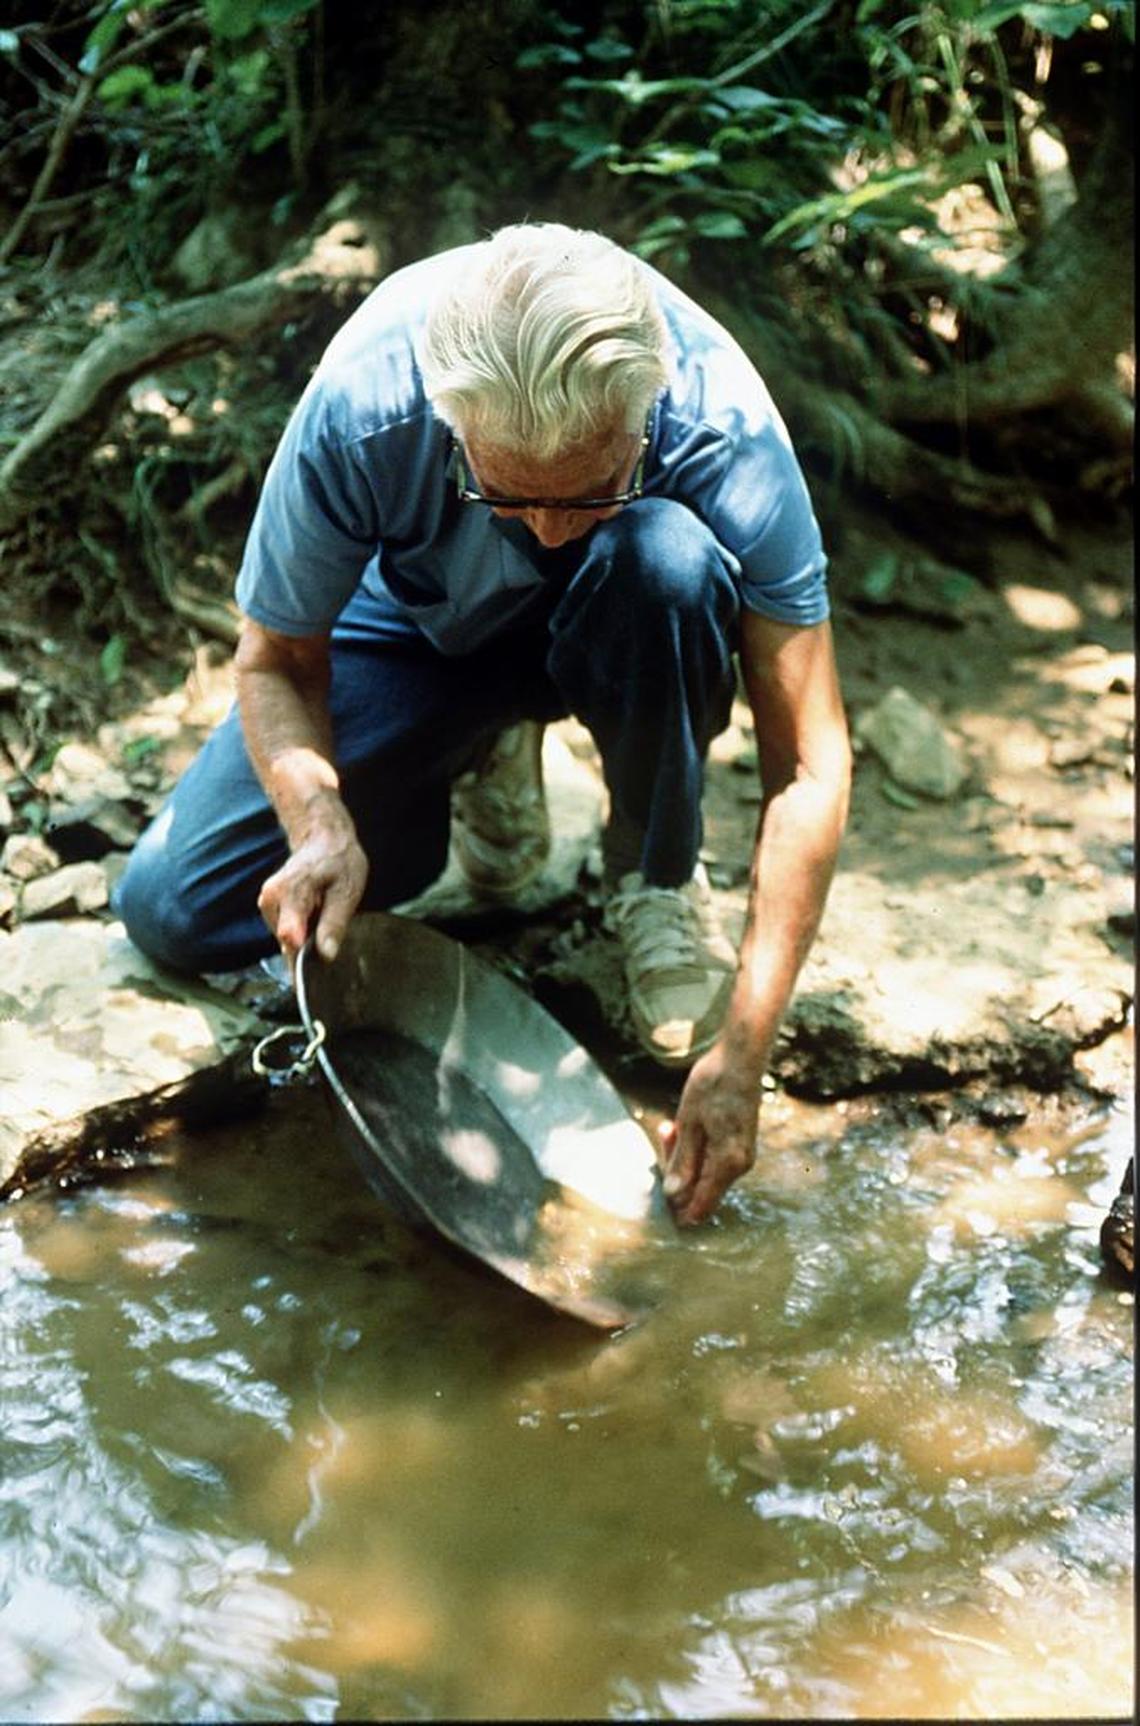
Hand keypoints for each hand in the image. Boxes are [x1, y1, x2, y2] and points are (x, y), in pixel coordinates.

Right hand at [257, 816, 368, 964]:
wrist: (322, 841)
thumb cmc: (337, 862)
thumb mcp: (346, 891)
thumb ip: (334, 923)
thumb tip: (326, 955)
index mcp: (289, 893)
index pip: (291, 937)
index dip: (302, 963)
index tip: (310, 982)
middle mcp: (270, 902)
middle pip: (291, 945)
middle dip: (313, 950)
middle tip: (334, 928)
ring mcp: (268, 908)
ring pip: (291, 944)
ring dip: (310, 941)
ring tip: (327, 914)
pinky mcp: (272, 914)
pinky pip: (290, 937)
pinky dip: (305, 936)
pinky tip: (317, 918)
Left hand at [658, 1041, 760, 1225]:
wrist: (741, 1058)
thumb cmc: (714, 1086)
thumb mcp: (689, 1123)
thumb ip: (682, 1161)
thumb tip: (673, 1194)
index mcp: (728, 1163)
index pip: (702, 1204)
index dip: (679, 1212)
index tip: (658, 1209)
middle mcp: (740, 1165)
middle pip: (701, 1188)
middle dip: (676, 1172)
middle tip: (665, 1136)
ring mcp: (741, 1155)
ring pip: (705, 1171)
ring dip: (683, 1157)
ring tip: (670, 1127)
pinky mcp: (739, 1144)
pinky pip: (713, 1158)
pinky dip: (695, 1148)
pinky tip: (681, 1126)